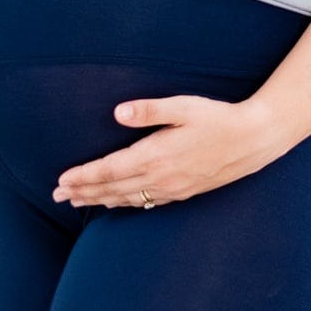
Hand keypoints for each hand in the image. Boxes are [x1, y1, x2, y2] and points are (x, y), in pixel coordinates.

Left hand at [53, 94, 292, 208]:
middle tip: (57, 197)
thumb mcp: (183, 107)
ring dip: (99, 200)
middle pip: (112, 189)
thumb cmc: (218, 118)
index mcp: (155, 156)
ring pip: (127, 198)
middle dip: (82, 193)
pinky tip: (116, 202)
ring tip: (78, 202)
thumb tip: (118, 112)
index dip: (83, 176)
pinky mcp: (183, 192)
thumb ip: (149, 110)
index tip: (61, 181)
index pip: (109, 170)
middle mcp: (161, 178)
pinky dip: (125, 203)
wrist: (254, 140)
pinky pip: (146, 202)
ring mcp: (172, 189)